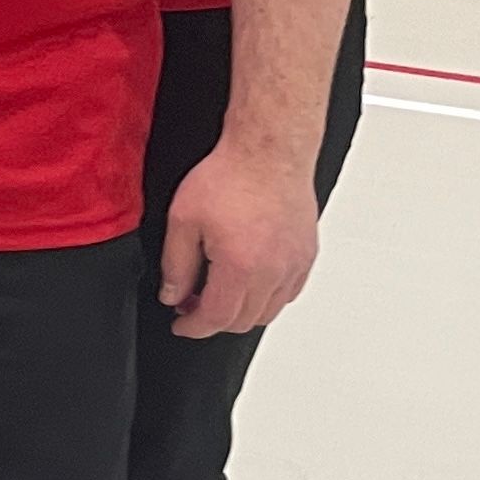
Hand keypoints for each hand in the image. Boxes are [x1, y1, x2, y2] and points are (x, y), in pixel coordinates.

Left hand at [157, 134, 321, 337]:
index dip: (194, 327)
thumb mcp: (184, 219)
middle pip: (244, 321)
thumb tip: (173, 295)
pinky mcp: (306, 255)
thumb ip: (176, 264)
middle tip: (191, 303)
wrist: (268, 152)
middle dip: (214, 320)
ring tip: (217, 292)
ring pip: (268, 311)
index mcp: (240, 266)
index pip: (217, 318)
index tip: (182, 325)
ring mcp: (294, 265)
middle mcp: (273, 272)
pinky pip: (287, 293)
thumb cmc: (229, 176)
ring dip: (241, 312)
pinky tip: (247, 281)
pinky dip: (266, 298)